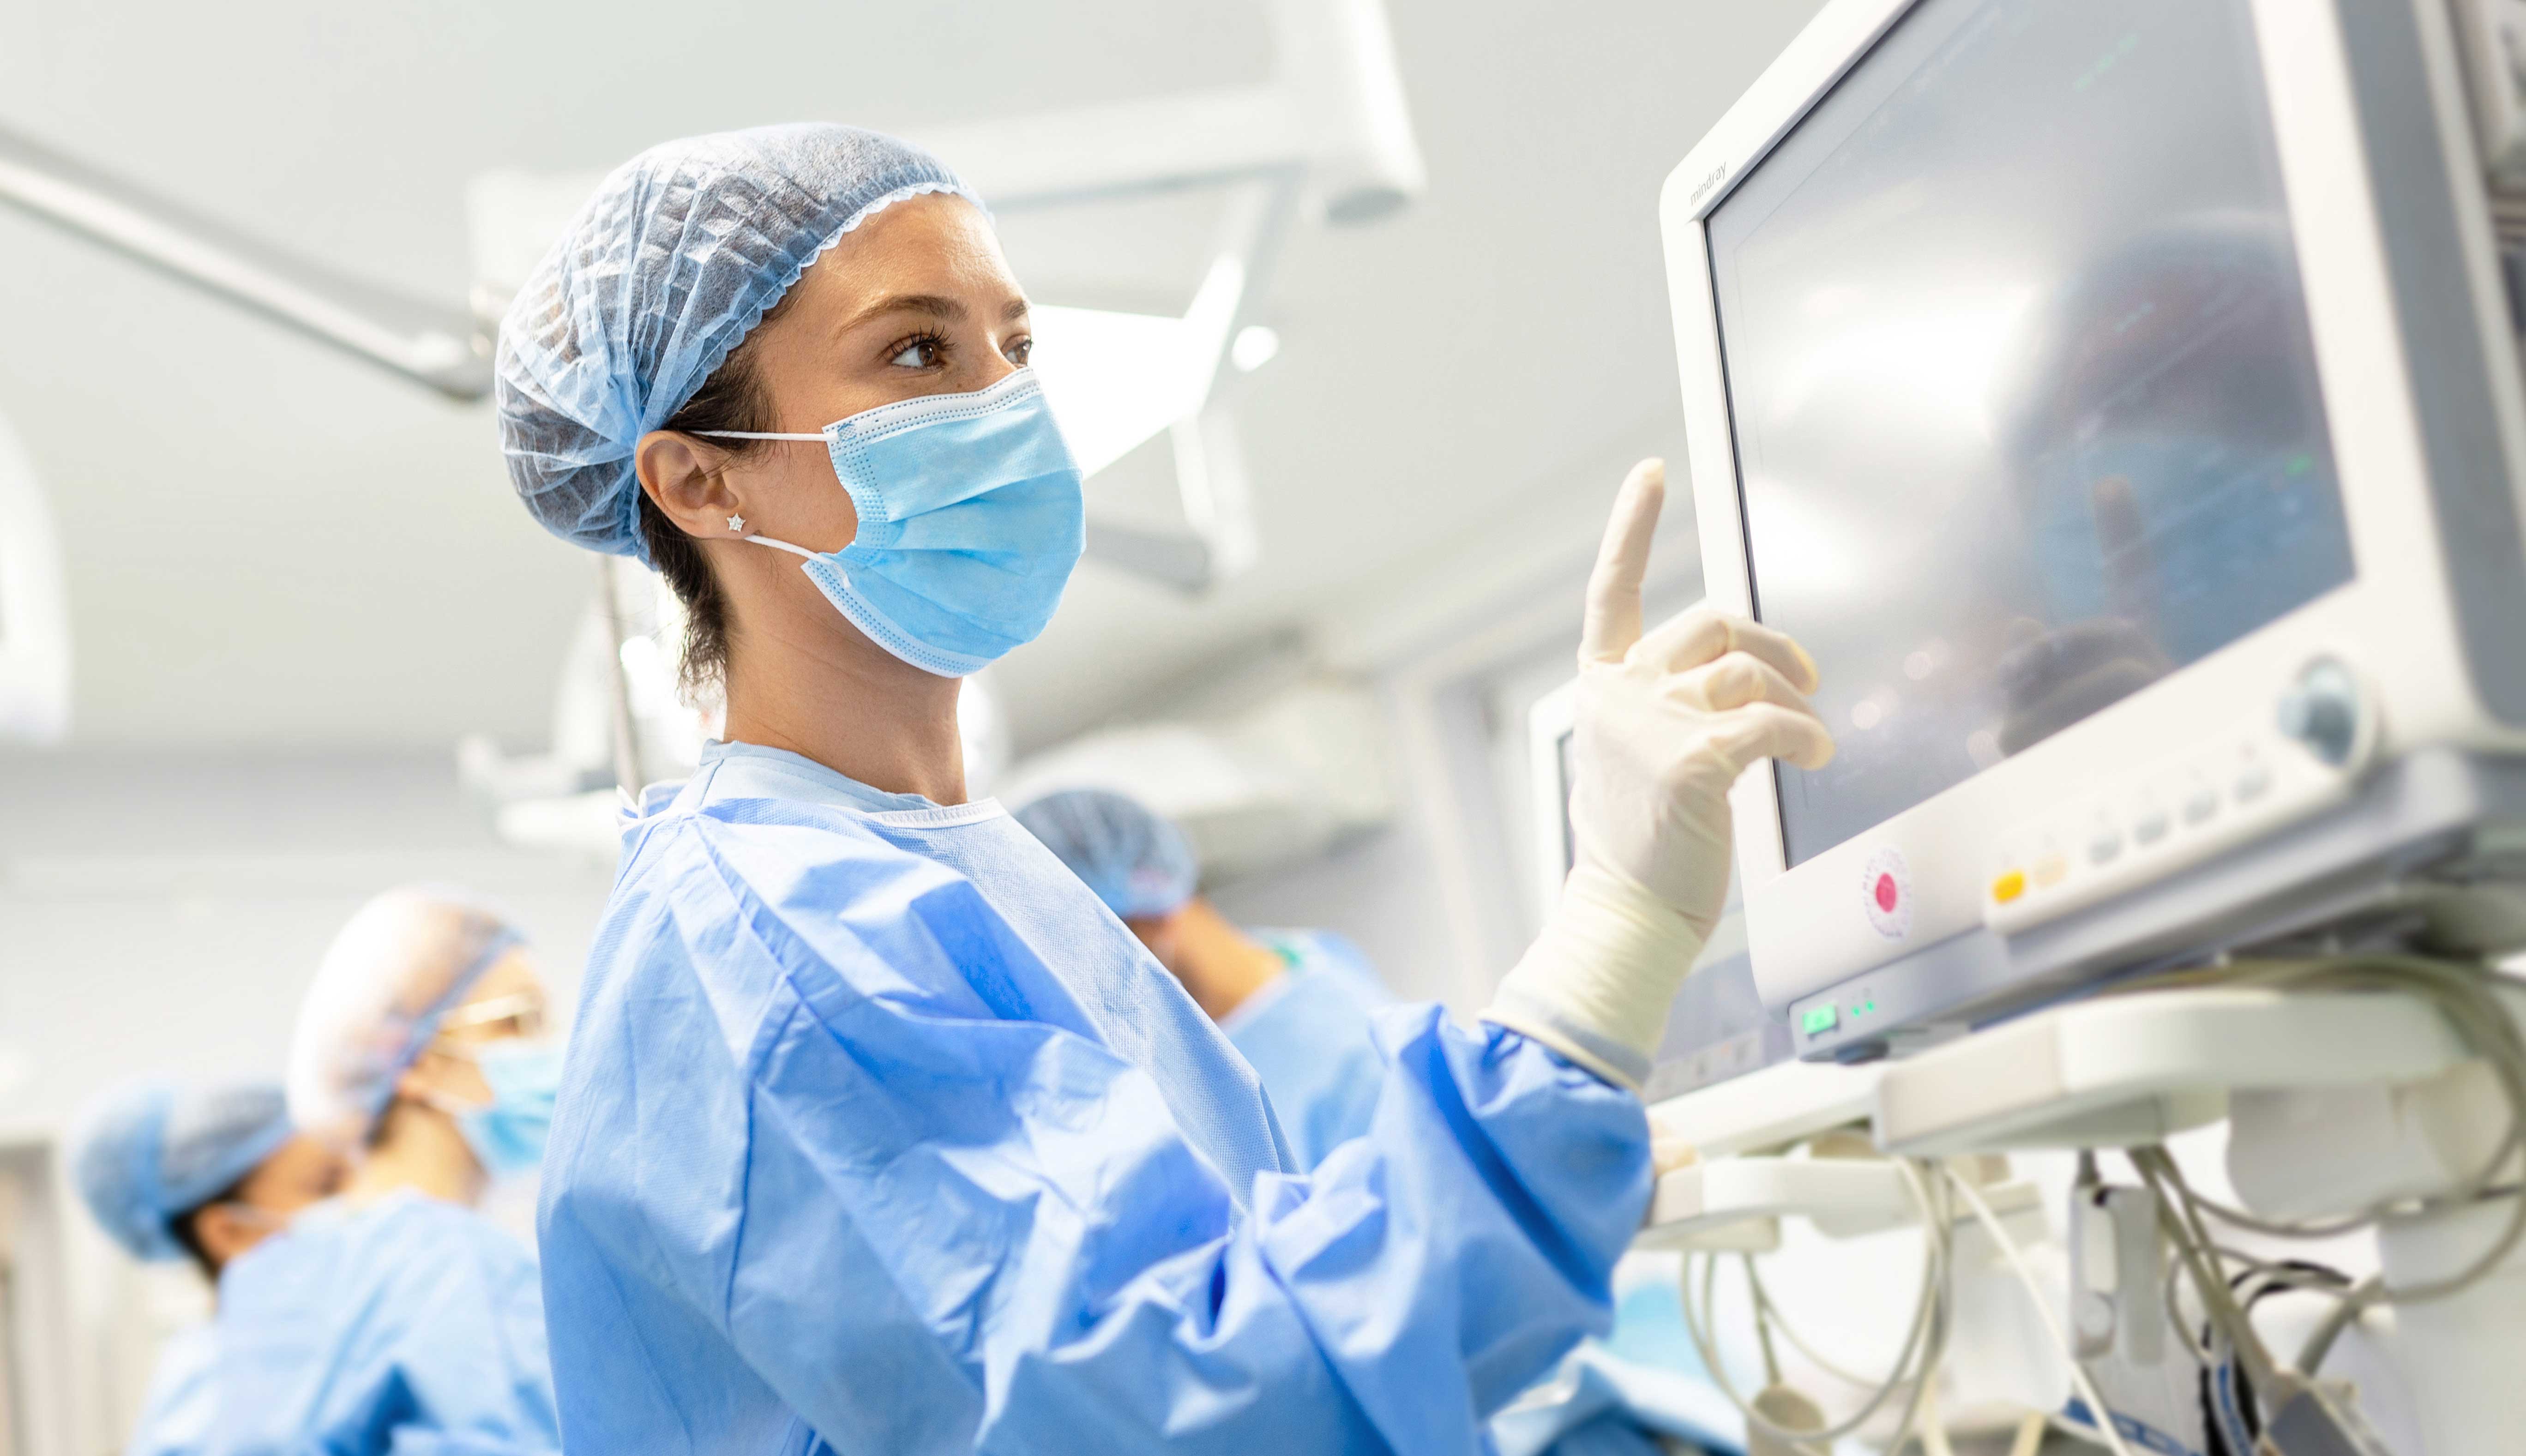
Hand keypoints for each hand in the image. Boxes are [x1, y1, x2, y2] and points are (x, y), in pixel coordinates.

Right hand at [1483, 460, 1832, 1089]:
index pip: (1612, 591)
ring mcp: (1651, 723)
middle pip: (1711, 625)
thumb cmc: (1642, 847)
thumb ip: (1662, 709)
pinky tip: (1814, 755)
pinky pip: (1773, 720)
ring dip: (1795, 695)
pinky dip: (1806, 735)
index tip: (1650, 474)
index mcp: (1601, 689)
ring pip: (1745, 668)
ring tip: (1809, 732)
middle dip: (1772, 646)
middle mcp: (1619, 694)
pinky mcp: (1693, 758)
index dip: (1631, 528)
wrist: (1627, 914)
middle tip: (1806, 681)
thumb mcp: (1634, 759)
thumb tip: (1729, 686)